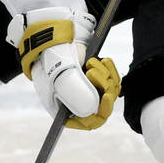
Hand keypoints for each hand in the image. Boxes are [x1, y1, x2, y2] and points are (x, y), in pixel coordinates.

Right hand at [6, 6, 120, 130]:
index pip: (88, 122)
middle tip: (93, 72)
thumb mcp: (60, 78)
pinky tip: (102, 60)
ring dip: (105, 76)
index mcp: (66, 109)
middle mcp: (78, 101)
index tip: (105, 97)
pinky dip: (109, 69)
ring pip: (109, 90)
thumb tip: (93, 108)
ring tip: (92, 63)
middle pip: (102, 106)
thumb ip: (76, 95)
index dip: (99, 114)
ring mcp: (89, 88)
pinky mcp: (96, 76)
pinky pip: (112, 78)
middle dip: (103, 88)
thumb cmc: (51, 60)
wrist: (51, 40)